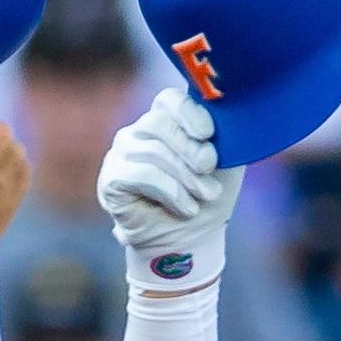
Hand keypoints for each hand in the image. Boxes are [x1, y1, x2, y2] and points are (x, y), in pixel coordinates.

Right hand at [99, 89, 242, 291]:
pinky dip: (171, 191)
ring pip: (152, 151)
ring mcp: (121, 155)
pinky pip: (141, 174)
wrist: (191, 240)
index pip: (168, 100)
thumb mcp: (225, 163)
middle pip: (158, 123)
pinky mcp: (111, 180)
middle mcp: (138, 133)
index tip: (209, 133)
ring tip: (205, 195)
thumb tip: (230, 116)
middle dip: (190, 148)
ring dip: (186, 176)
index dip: (188, 112)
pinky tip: (186, 207)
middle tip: (210, 169)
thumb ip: (226, 136)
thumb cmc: (207, 198)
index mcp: (166, 122)